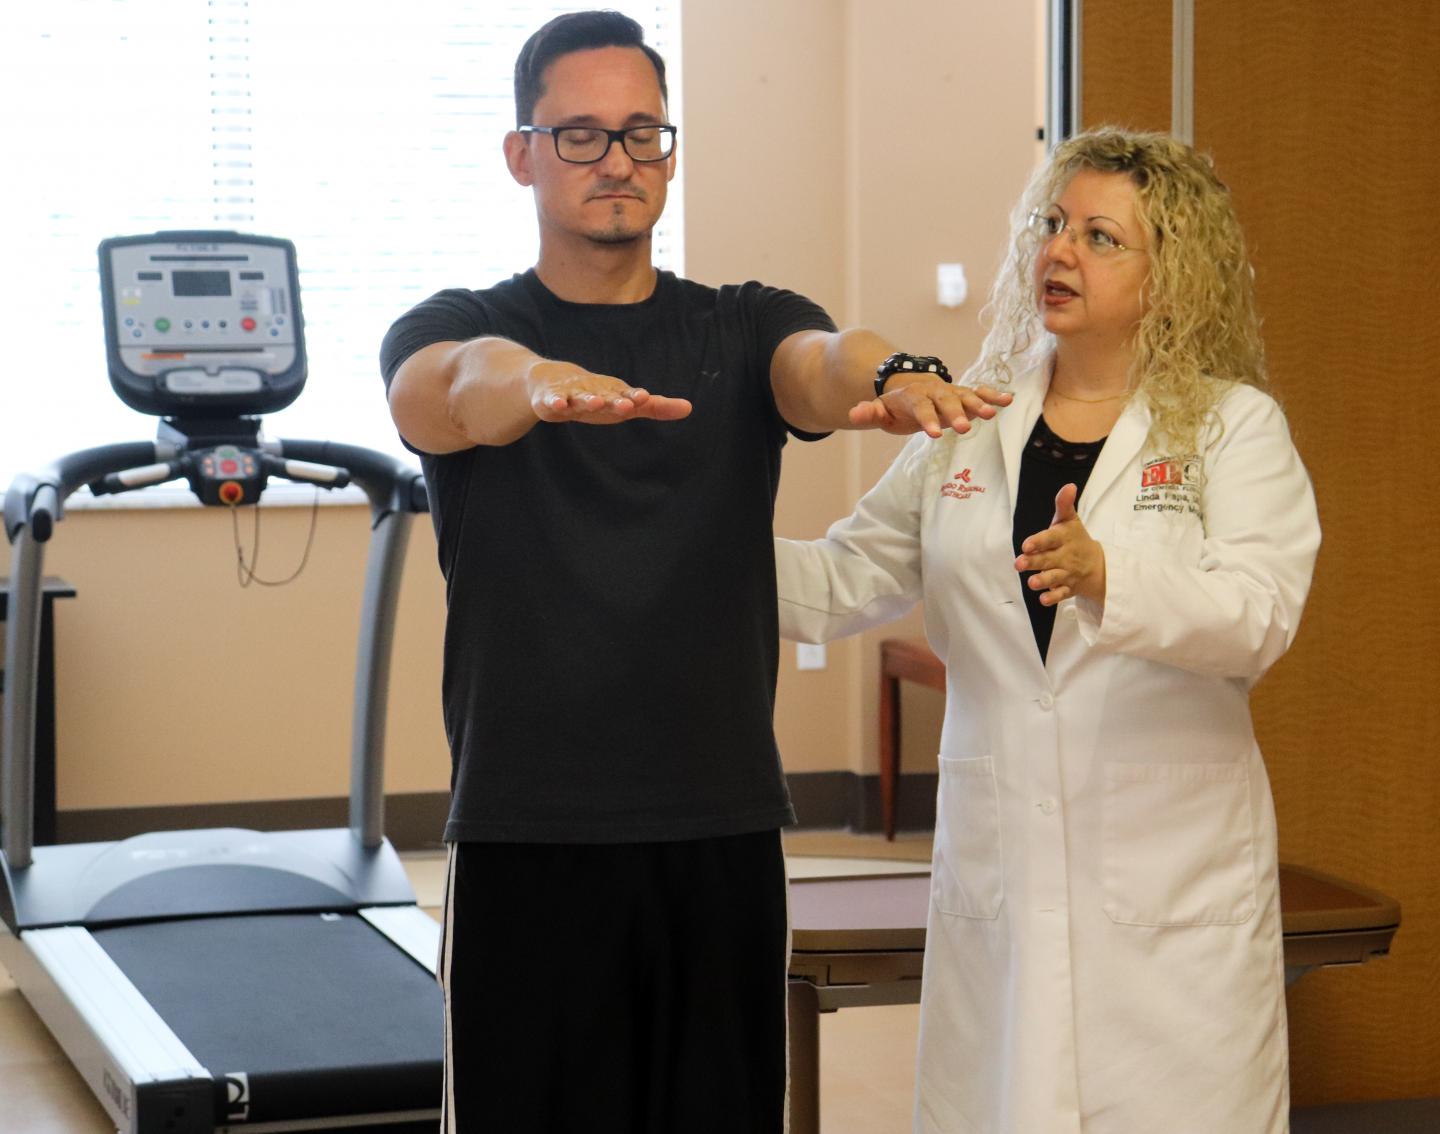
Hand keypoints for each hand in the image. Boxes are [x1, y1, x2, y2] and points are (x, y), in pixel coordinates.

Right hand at [527, 360, 691, 424]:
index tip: (644, 398)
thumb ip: (656, 407)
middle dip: (616, 400)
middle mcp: (595, 391)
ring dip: (589, 400)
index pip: (627, 396)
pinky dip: (557, 402)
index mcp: (614, 393)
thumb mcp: (626, 402)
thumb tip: (690, 408)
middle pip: (607, 397)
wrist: (553, 382)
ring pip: (581, 398)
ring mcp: (573, 395)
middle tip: (628, 404)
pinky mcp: (551, 400)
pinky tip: (560, 405)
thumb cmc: (599, 395)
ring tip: (596, 402)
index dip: (635, 397)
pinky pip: (553, 401)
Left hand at [848, 380, 1011, 437]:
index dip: (928, 420)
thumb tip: (854, 415)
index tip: (934, 434)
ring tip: (991, 414)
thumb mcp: (879, 411)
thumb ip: (869, 413)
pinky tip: (1008, 400)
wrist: (910, 388)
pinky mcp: (964, 395)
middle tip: (964, 429)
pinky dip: (993, 395)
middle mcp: (935, 392)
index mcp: (915, 397)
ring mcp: (952, 392)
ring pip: (966, 396)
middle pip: (946, 402)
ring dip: (979, 403)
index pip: (921, 408)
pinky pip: (980, 393)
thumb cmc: (896, 407)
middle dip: (955, 413)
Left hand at [1014, 483, 1106, 605]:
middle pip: (1048, 560)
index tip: (1026, 544)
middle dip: (1034, 562)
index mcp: (1064, 538)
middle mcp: (1065, 556)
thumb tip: (1069, 485)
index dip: (1039, 541)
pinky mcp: (1068, 588)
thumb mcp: (1070, 521)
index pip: (1051, 538)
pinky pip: (1061, 595)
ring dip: (1042, 580)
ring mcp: (1067, 573)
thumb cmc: (1076, 539)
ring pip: (1053, 578)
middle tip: (1019, 563)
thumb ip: (1064, 505)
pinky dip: (1053, 598)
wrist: (1099, 565)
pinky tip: (1043, 599)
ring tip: (1031, 582)